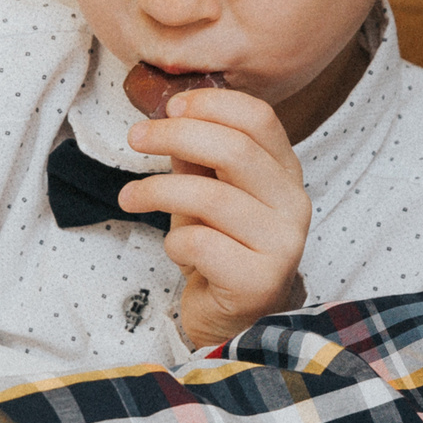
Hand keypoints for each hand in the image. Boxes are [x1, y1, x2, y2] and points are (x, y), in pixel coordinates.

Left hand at [119, 88, 311, 347]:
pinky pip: (201, 244)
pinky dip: (175, 242)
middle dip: (174, 135)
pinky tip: (175, 250)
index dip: (211, 104)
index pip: (259, 118)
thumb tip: (170, 115)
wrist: (233, 318)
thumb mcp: (205, 193)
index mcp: (285, 173)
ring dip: (158, 190)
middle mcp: (293, 204)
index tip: (170, 107)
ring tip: (129, 197)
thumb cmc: (219, 249)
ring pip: (211, 197)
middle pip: (234, 149)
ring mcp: (282, 244)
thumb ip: (196, 156)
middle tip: (135, 137)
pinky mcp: (259, 281)